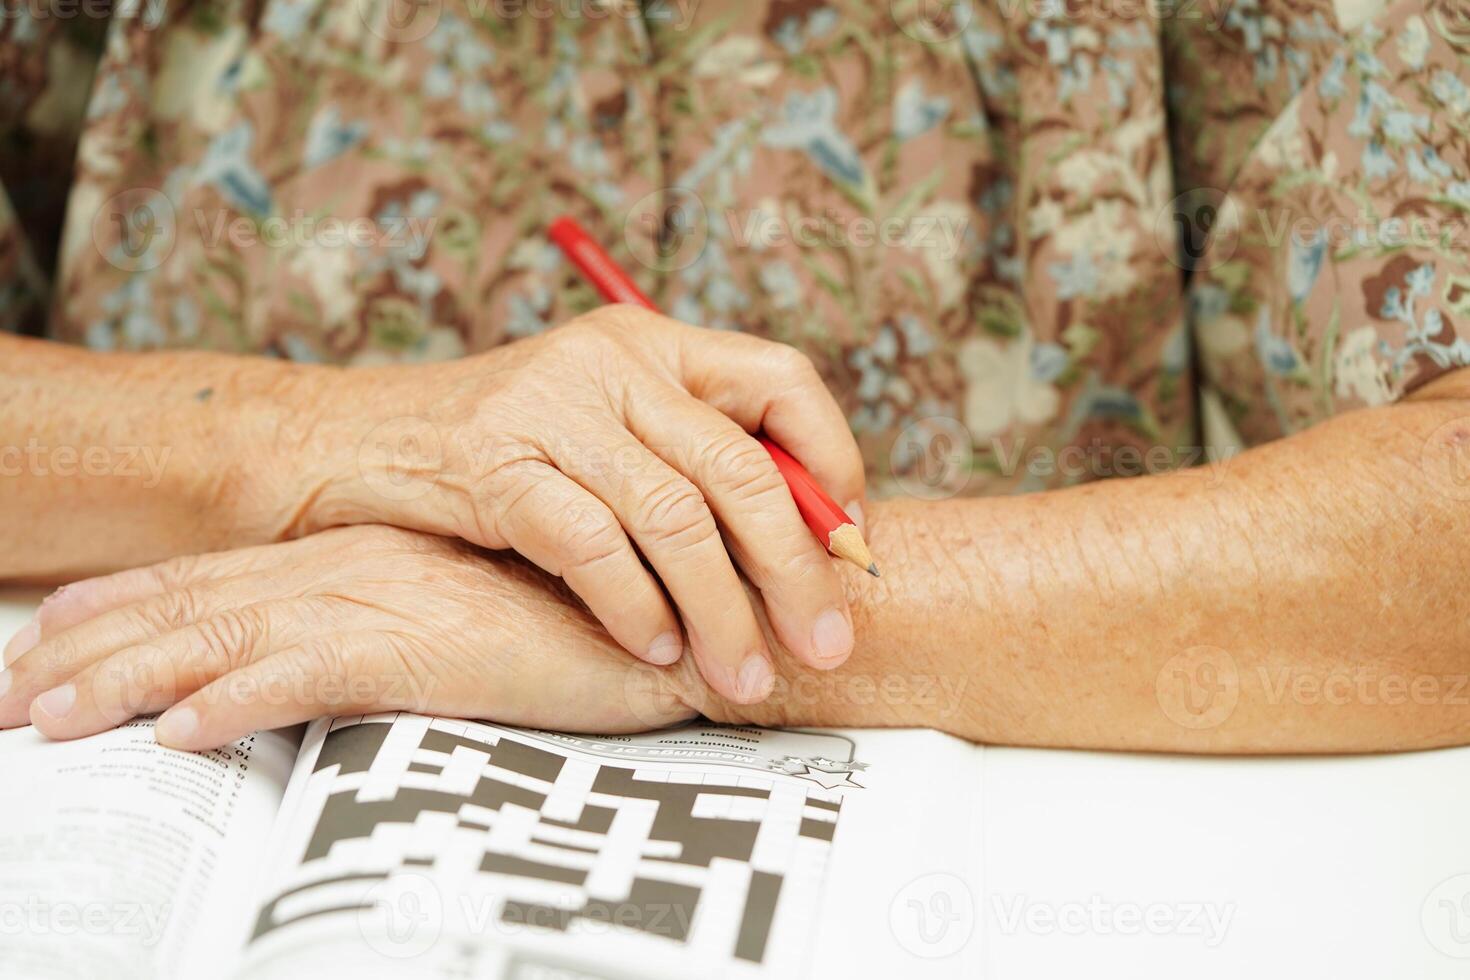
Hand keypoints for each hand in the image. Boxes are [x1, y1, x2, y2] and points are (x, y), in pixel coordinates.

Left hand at [0, 525, 696, 749]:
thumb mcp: (467, 617)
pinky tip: (183, 731)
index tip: (51, 632)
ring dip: (130, 676)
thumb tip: (326, 650)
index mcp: (364, 555)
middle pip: (200, 603)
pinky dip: (242, 698)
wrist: (673, 619)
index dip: (129, 605)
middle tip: (9, 689)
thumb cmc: (577, 622)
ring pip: (231, 634)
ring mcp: (393, 599)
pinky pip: (315, 674)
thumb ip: (394, 618)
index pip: (222, 578)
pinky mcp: (434, 644)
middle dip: (92, 646)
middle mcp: (361, 566)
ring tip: (46, 716)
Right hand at [287, 306, 865, 703]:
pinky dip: (634, 606)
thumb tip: (812, 539)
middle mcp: (612, 360)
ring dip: (722, 610)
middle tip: (827, 643)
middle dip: (797, 566)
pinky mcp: (493, 462)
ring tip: (743, 674)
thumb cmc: (498, 452)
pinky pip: (591, 545)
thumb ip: (687, 460)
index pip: (784, 377)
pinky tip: (655, 647)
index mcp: (653, 342)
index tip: (851, 543)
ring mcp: (550, 407)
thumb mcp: (604, 428)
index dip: (834, 460)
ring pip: (675, 516)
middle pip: (742, 465)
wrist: (351, 443)